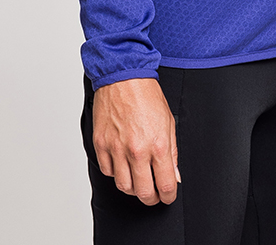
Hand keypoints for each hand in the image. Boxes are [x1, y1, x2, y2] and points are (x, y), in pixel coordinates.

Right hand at [92, 77, 179, 204]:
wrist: (124, 77)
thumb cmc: (147, 95)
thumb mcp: (168, 121)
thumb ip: (172, 152)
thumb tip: (173, 174)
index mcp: (158, 144)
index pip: (166, 184)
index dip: (168, 196)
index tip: (168, 196)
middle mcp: (137, 150)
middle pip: (143, 192)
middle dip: (151, 198)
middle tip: (153, 195)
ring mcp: (117, 149)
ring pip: (124, 186)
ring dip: (133, 188)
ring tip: (138, 181)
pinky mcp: (101, 145)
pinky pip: (108, 171)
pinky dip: (116, 173)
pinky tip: (123, 165)